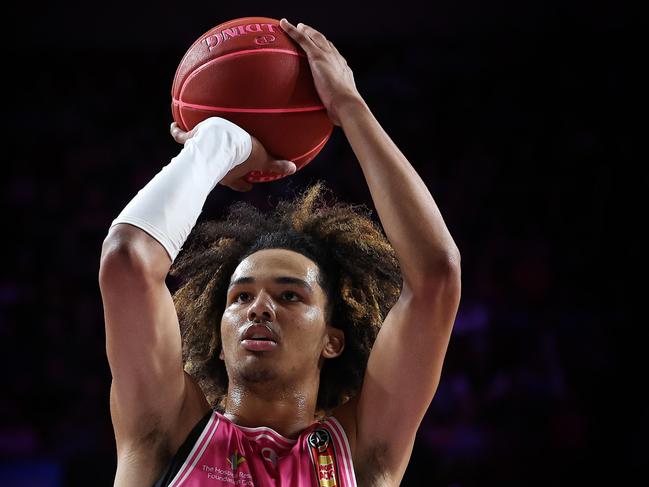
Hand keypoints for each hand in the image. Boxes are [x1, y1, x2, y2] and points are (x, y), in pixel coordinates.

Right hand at [170, 121, 295, 191]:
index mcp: (231, 174)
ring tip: (195, 145)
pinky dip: (177, 131)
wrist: (219, 141)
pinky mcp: (191, 140)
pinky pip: (181, 136)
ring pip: (200, 155)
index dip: (244, 185)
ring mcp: (201, 154)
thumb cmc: (240, 152)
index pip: (239, 183)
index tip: (249, 185)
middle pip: (220, 173)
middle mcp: (214, 168)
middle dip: (223, 173)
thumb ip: (275, 165)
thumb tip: (294, 169)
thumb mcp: (261, 157)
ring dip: (199, 153)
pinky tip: (173, 125)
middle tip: (229, 168)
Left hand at [279, 18, 364, 126]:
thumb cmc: (344, 112)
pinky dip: (293, 31)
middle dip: (317, 36)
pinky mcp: (318, 57)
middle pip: (326, 43)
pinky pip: (303, 39)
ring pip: (314, 37)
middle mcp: (337, 60)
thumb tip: (330, 122)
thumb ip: (332, 110)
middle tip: (307, 31)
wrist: (347, 105)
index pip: (334, 57)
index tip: (322, 48)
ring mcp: (328, 57)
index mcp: (343, 71)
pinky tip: (283, 25)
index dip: (328, 50)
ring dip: (305, 30)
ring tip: (296, 26)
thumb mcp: (338, 109)